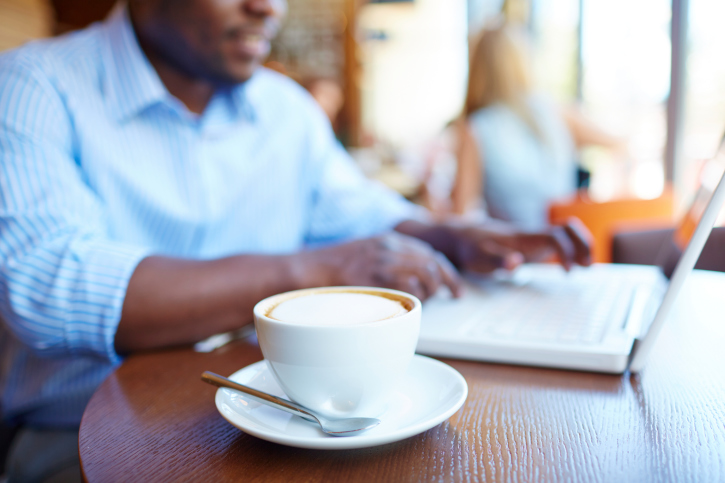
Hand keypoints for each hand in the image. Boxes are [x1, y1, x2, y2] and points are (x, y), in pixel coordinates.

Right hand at [304, 233, 462, 300]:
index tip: (452, 284)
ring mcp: (381, 261)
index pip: (428, 252)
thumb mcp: (364, 254)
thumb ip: (387, 260)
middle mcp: (388, 246)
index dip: (445, 269)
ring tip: (426, 300)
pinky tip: (410, 303)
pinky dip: (415, 296)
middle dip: (447, 280)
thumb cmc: (331, 268)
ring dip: (432, 289)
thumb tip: (411, 277)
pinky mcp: (374, 277)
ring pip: (425, 272)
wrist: (306, 269)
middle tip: (453, 294)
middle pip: (432, 261)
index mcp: (387, 239)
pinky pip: (408, 286)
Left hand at [449, 217, 592, 272]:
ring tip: (585, 267)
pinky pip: (559, 241)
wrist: (462, 237)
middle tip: (587, 267)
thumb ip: (498, 260)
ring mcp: (533, 238)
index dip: (567, 251)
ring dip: (581, 245)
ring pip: (566, 232)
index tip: (567, 271)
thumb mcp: (479, 259)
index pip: (554, 236)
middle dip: (583, 245)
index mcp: (522, 238)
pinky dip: (571, 250)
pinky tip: (571, 266)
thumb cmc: (470, 250)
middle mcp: (532, 235)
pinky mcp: (532, 244)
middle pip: (568, 228)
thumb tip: (516, 263)